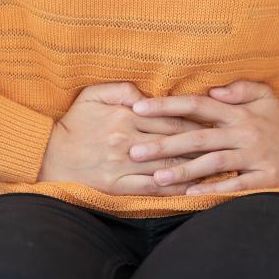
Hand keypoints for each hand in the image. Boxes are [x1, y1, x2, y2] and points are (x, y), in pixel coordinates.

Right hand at [37, 82, 214, 194]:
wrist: (49, 156)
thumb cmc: (74, 124)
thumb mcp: (92, 95)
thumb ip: (121, 88)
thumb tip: (146, 94)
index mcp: (126, 115)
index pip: (171, 117)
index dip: (198, 119)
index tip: (218, 121)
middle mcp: (128, 139)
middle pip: (176, 141)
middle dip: (205, 143)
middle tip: (229, 144)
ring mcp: (125, 165)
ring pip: (169, 166)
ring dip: (197, 169)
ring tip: (221, 168)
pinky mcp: (120, 186)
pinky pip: (153, 189)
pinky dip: (176, 189)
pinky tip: (194, 189)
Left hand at [127, 79, 278, 194]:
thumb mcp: (264, 95)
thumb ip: (238, 89)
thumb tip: (213, 90)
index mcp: (236, 113)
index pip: (196, 105)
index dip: (166, 106)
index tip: (138, 107)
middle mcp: (241, 133)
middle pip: (197, 137)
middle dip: (164, 144)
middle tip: (134, 151)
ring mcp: (252, 156)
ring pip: (212, 164)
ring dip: (183, 170)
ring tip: (156, 178)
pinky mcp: (264, 178)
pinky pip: (236, 184)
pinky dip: (214, 189)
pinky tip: (190, 196)